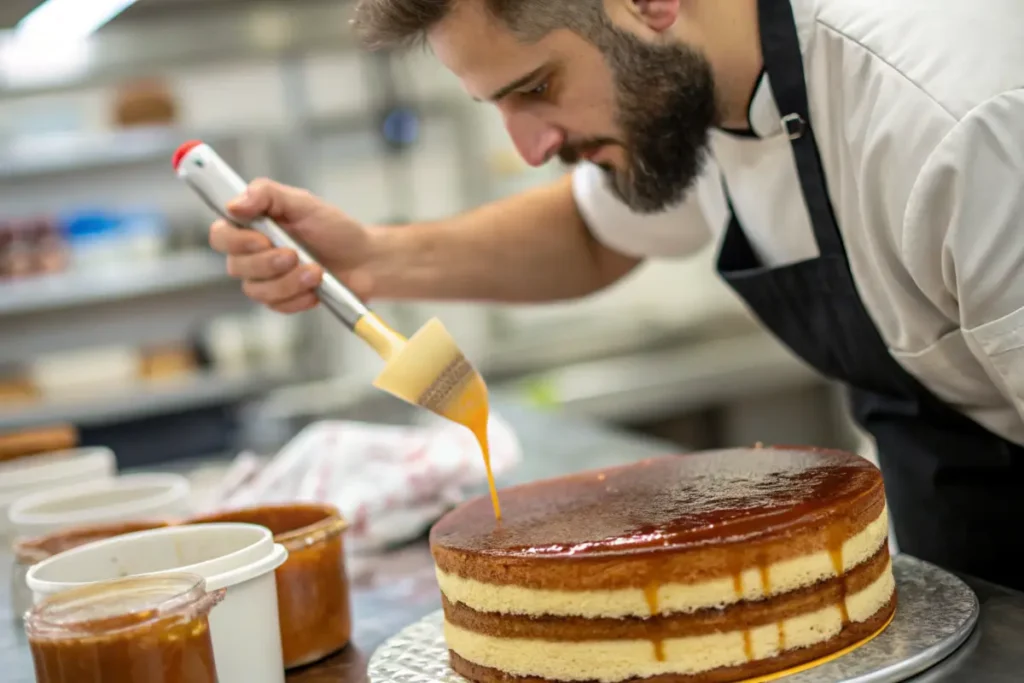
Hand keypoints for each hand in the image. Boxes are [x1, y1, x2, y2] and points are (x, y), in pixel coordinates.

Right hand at [208, 179, 374, 313]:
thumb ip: (267, 194)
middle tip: (296, 255)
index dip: (235, 241)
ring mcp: (266, 279)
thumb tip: (234, 204)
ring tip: (315, 271)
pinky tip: (316, 288)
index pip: (220, 235)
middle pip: (235, 267)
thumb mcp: (303, 202)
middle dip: (268, 263)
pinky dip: (298, 298)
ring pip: (256, 290)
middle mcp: (253, 254)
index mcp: (252, 226)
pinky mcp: (282, 300)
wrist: (365, 261)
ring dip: (288, 282)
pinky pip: (276, 306)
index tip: (262, 239)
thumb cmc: (334, 229)